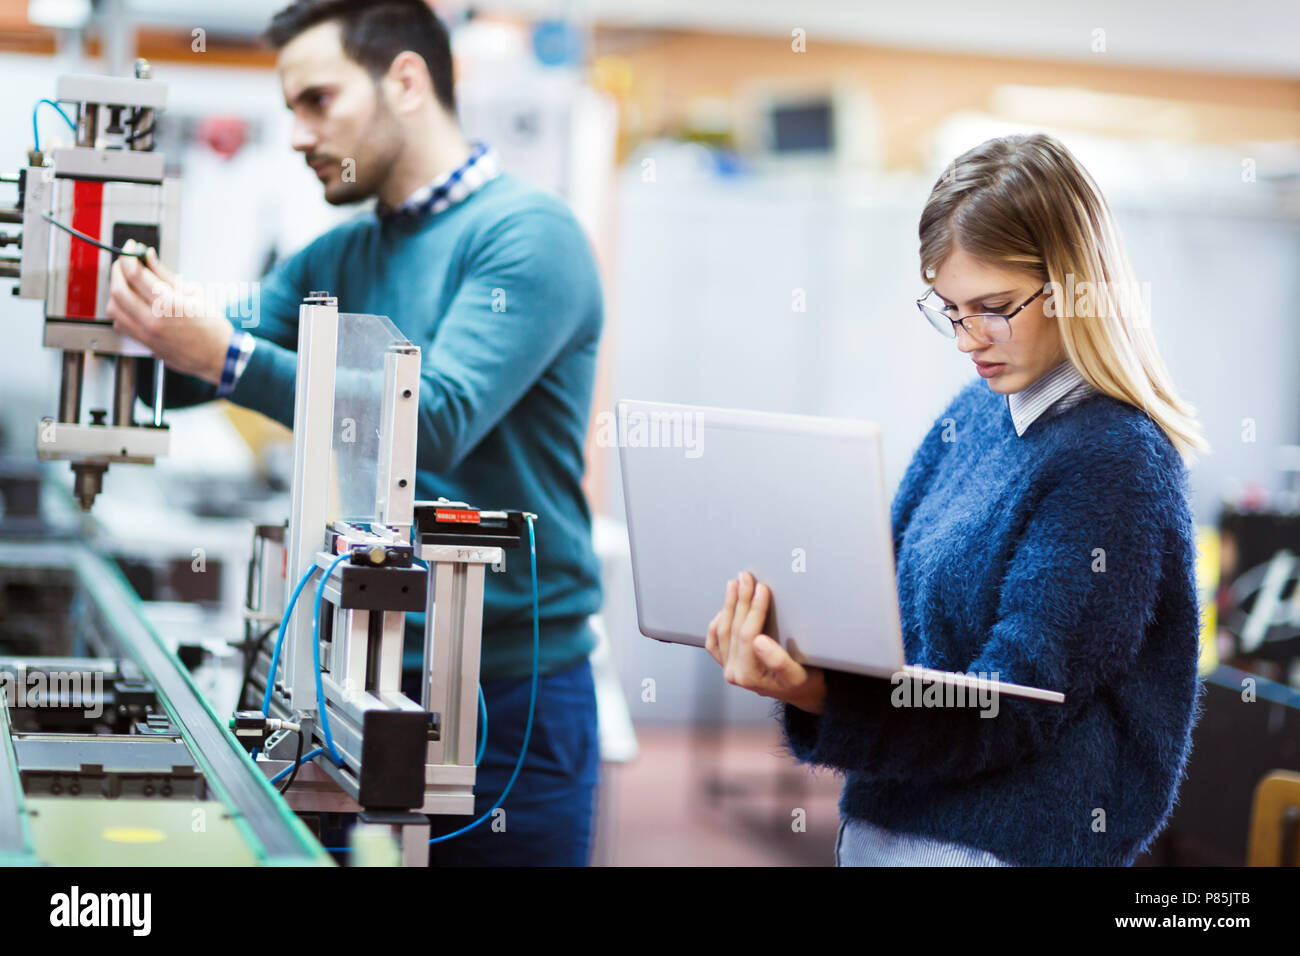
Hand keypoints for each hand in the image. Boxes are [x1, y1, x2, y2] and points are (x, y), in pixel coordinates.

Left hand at [106, 247, 232, 384]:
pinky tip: (130, 304)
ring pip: (114, 308)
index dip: (129, 256)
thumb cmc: (212, 327)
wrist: (219, 357)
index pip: (136, 274)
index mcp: (169, 305)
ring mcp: (147, 334)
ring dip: (116, 291)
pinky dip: (120, 310)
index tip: (131, 248)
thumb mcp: (194, 294)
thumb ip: (165, 275)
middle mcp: (154, 321)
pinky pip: (120, 324)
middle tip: (125, 263)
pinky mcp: (145, 343)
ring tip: (127, 283)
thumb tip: (148, 258)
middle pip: (119, 290)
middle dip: (118, 270)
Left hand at [706, 571, 826, 714]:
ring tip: (734, 585)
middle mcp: (734, 673)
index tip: (761, 589)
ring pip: (722, 631)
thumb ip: (779, 661)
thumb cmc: (803, 683)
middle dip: (740, 600)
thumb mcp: (798, 675)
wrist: (801, 694)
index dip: (754, 609)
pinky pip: (714, 641)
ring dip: (727, 605)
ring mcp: (728, 668)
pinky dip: (717, 623)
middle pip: (733, 629)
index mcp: (749, 675)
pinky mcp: (728, 663)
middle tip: (746, 577)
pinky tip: (724, 608)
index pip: (747, 635)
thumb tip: (759, 642)